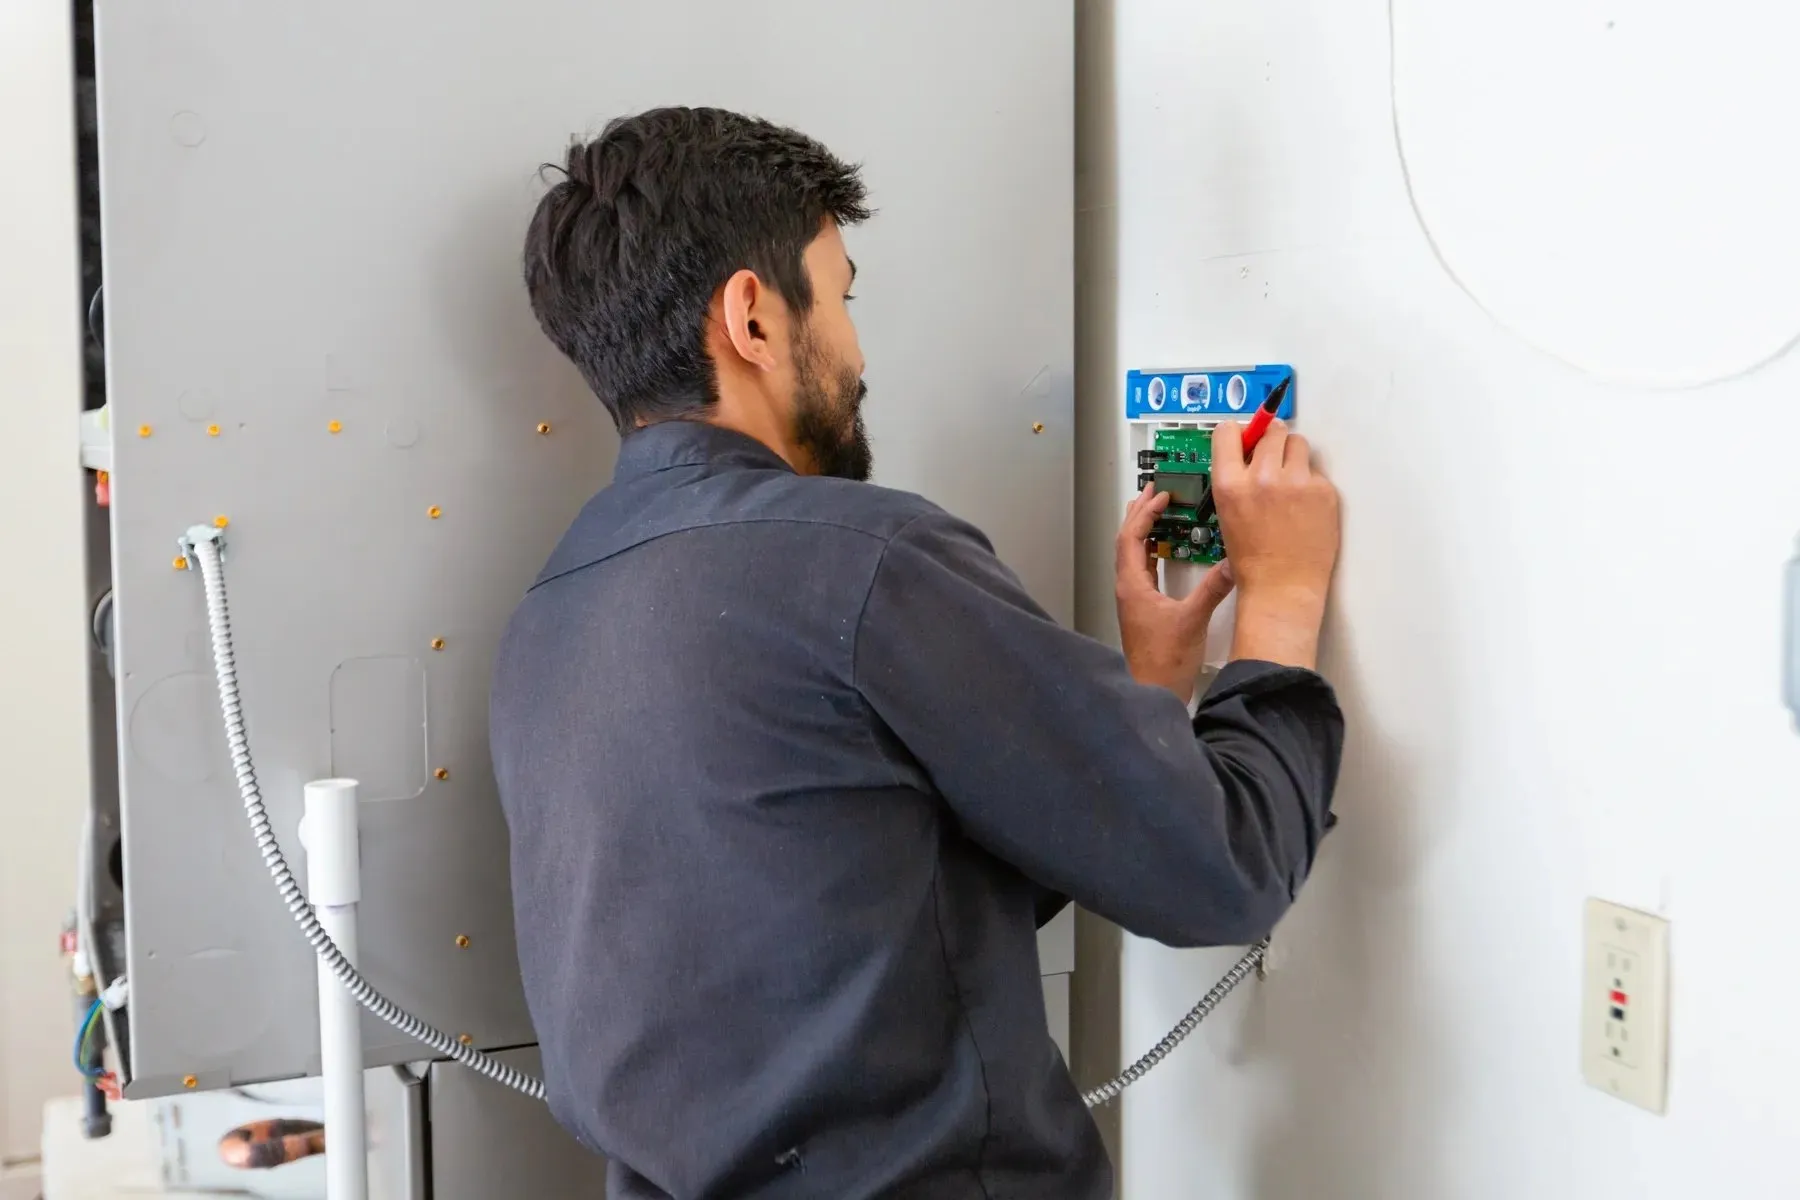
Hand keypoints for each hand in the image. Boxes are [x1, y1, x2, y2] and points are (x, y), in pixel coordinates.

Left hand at [1114, 484, 1236, 702]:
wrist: (1154, 693)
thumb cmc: (1165, 663)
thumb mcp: (1193, 620)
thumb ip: (1213, 589)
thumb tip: (1232, 562)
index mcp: (1132, 586)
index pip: (1131, 538)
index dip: (1144, 513)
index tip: (1160, 495)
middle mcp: (1128, 589)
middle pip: (1127, 541)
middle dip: (1139, 514)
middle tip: (1152, 492)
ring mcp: (1135, 599)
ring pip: (1133, 555)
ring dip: (1143, 531)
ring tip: (1157, 511)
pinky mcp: (1144, 609)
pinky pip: (1144, 570)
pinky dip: (1152, 552)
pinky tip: (1164, 549)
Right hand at [1209, 419, 1339, 669]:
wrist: (1282, 586)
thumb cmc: (1253, 558)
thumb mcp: (1227, 512)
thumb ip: (1236, 479)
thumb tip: (1249, 451)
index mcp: (1230, 483)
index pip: (1228, 431)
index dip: (1239, 433)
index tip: (1246, 436)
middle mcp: (1262, 477)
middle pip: (1271, 430)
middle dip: (1272, 441)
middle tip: (1274, 459)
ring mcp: (1296, 482)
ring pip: (1298, 443)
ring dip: (1294, 456)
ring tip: (1291, 482)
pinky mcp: (1323, 491)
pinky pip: (1316, 471)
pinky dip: (1311, 483)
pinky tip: (1304, 506)